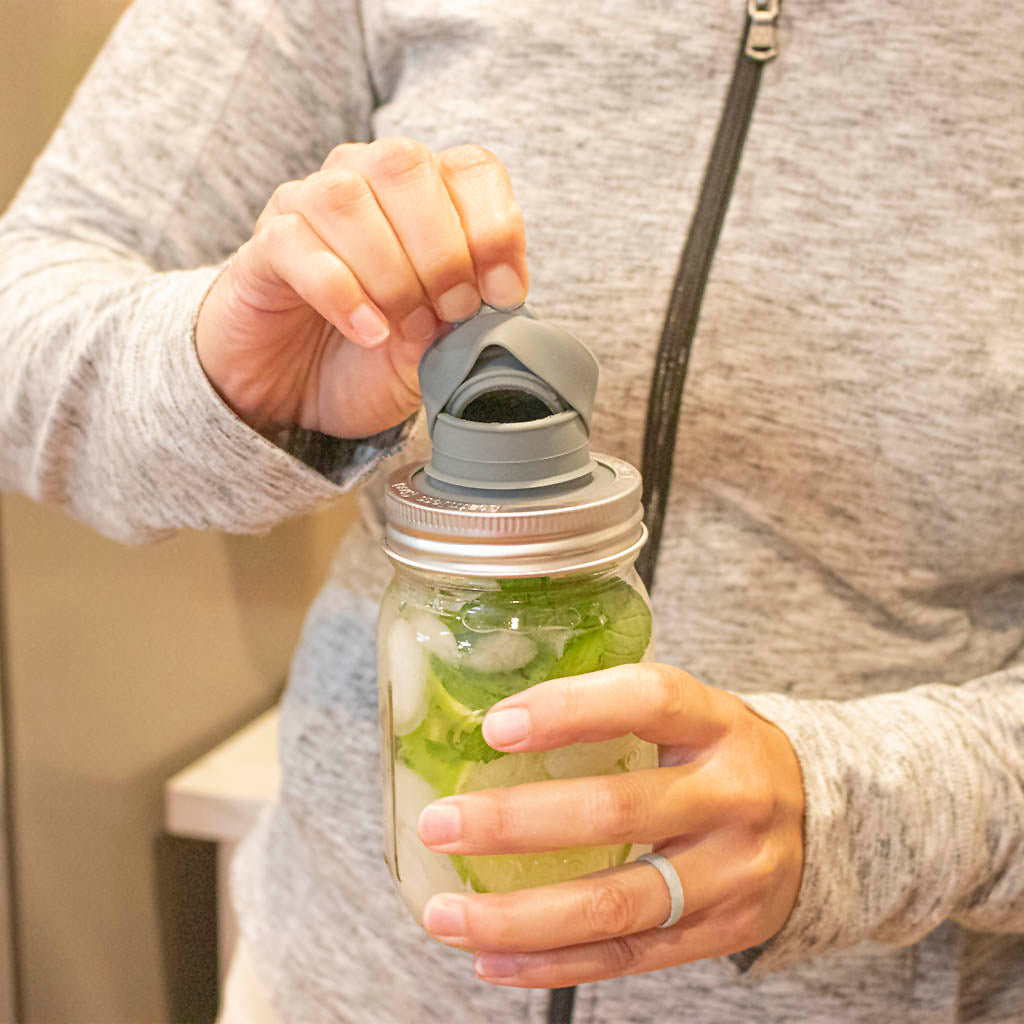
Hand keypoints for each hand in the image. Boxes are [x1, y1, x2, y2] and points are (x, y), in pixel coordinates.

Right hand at [196, 138, 527, 435]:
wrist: (293, 394)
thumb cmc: (370, 358)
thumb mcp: (436, 347)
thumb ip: (466, 319)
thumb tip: (493, 302)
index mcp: (420, 194)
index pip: (469, 167)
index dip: (495, 226)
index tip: (503, 293)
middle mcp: (361, 181)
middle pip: (405, 166)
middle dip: (443, 250)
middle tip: (452, 311)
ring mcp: (304, 207)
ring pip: (347, 198)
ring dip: (392, 271)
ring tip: (407, 328)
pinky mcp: (263, 247)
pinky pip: (297, 245)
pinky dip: (342, 292)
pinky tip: (368, 332)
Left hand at [416, 663, 804, 986]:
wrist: (823, 820)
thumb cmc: (720, 754)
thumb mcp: (692, 713)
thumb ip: (616, 712)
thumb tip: (493, 721)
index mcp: (717, 722)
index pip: (648, 700)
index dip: (570, 710)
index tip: (494, 726)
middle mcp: (733, 795)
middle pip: (617, 812)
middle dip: (515, 822)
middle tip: (440, 823)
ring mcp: (735, 872)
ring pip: (616, 904)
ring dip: (519, 916)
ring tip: (446, 914)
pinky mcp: (725, 931)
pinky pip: (630, 957)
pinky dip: (554, 963)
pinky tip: (493, 959)